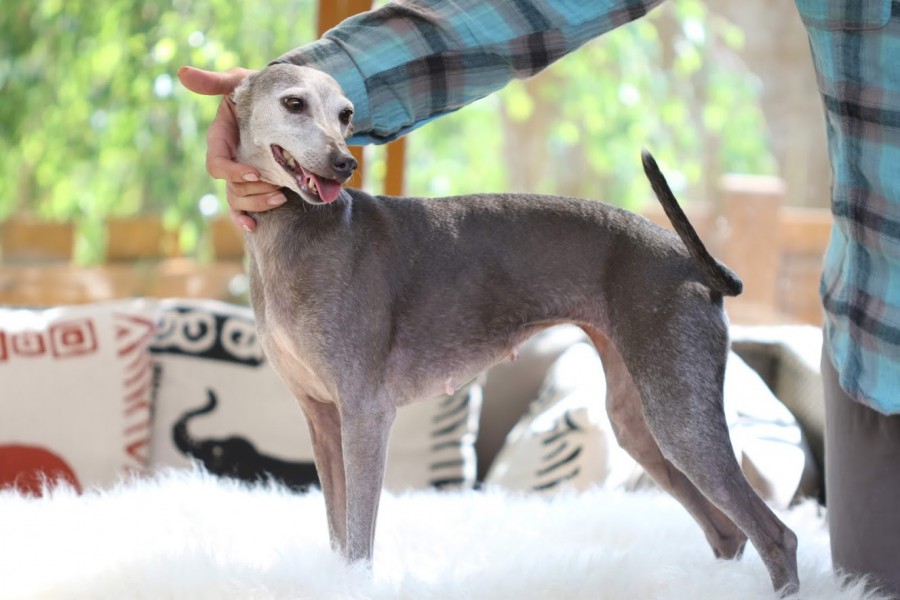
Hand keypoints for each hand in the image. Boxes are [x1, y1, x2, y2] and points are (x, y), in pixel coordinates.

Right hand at [177, 66, 285, 230]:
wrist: (281, 102)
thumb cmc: (256, 89)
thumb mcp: (237, 82)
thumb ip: (214, 82)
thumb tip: (183, 74)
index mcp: (220, 140)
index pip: (217, 164)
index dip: (232, 172)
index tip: (254, 173)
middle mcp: (229, 159)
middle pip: (230, 186)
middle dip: (252, 191)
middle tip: (276, 189)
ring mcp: (241, 173)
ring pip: (239, 198)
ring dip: (257, 203)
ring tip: (280, 197)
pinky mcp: (255, 183)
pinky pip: (243, 208)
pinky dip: (245, 219)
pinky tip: (254, 226)